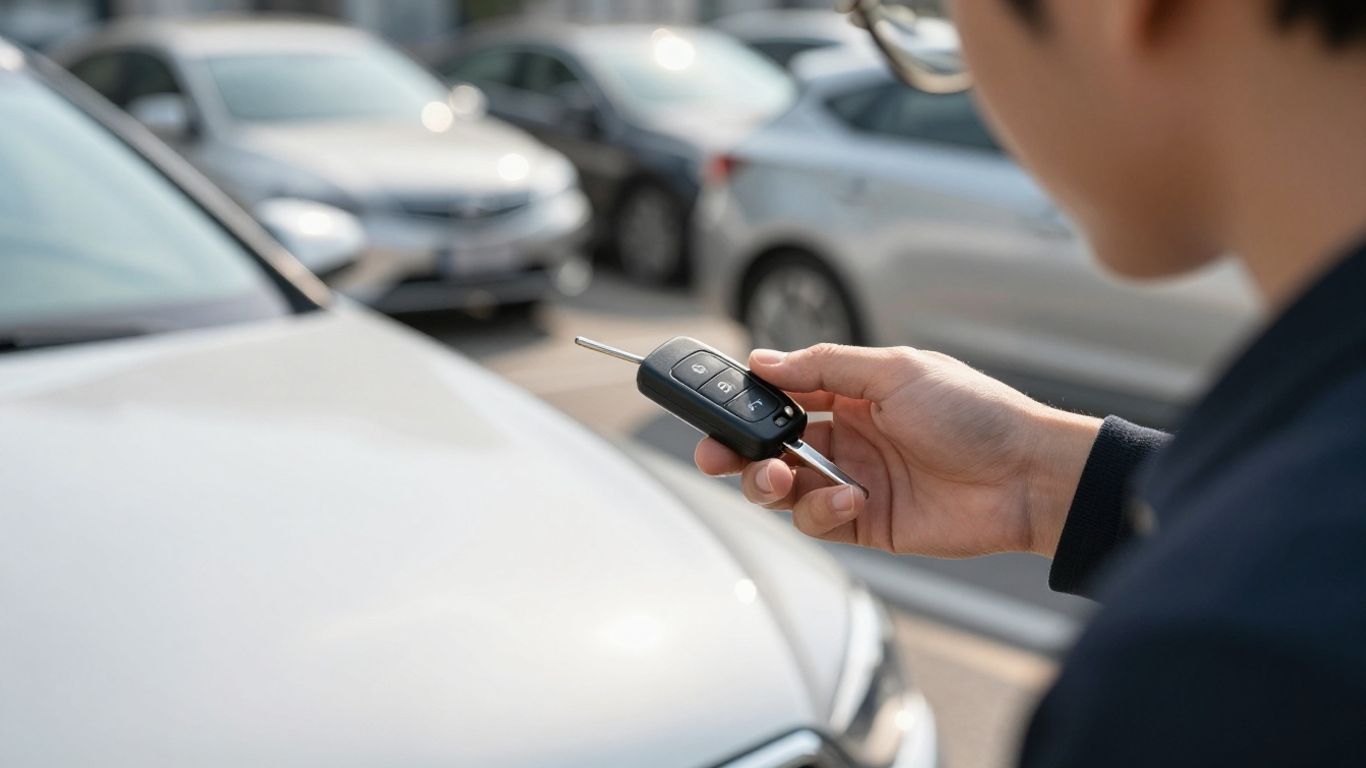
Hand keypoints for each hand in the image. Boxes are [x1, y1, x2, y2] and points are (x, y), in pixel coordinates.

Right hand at [695, 344, 1101, 557]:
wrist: (1025, 477)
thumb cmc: (974, 413)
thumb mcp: (896, 370)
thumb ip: (824, 367)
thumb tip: (764, 361)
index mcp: (852, 393)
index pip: (782, 395)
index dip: (746, 401)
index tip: (714, 405)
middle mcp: (847, 436)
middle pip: (770, 446)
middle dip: (736, 451)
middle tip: (714, 454)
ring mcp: (854, 481)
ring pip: (784, 488)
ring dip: (768, 483)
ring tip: (777, 478)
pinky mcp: (867, 524)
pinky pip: (819, 521)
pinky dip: (819, 511)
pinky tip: (847, 500)